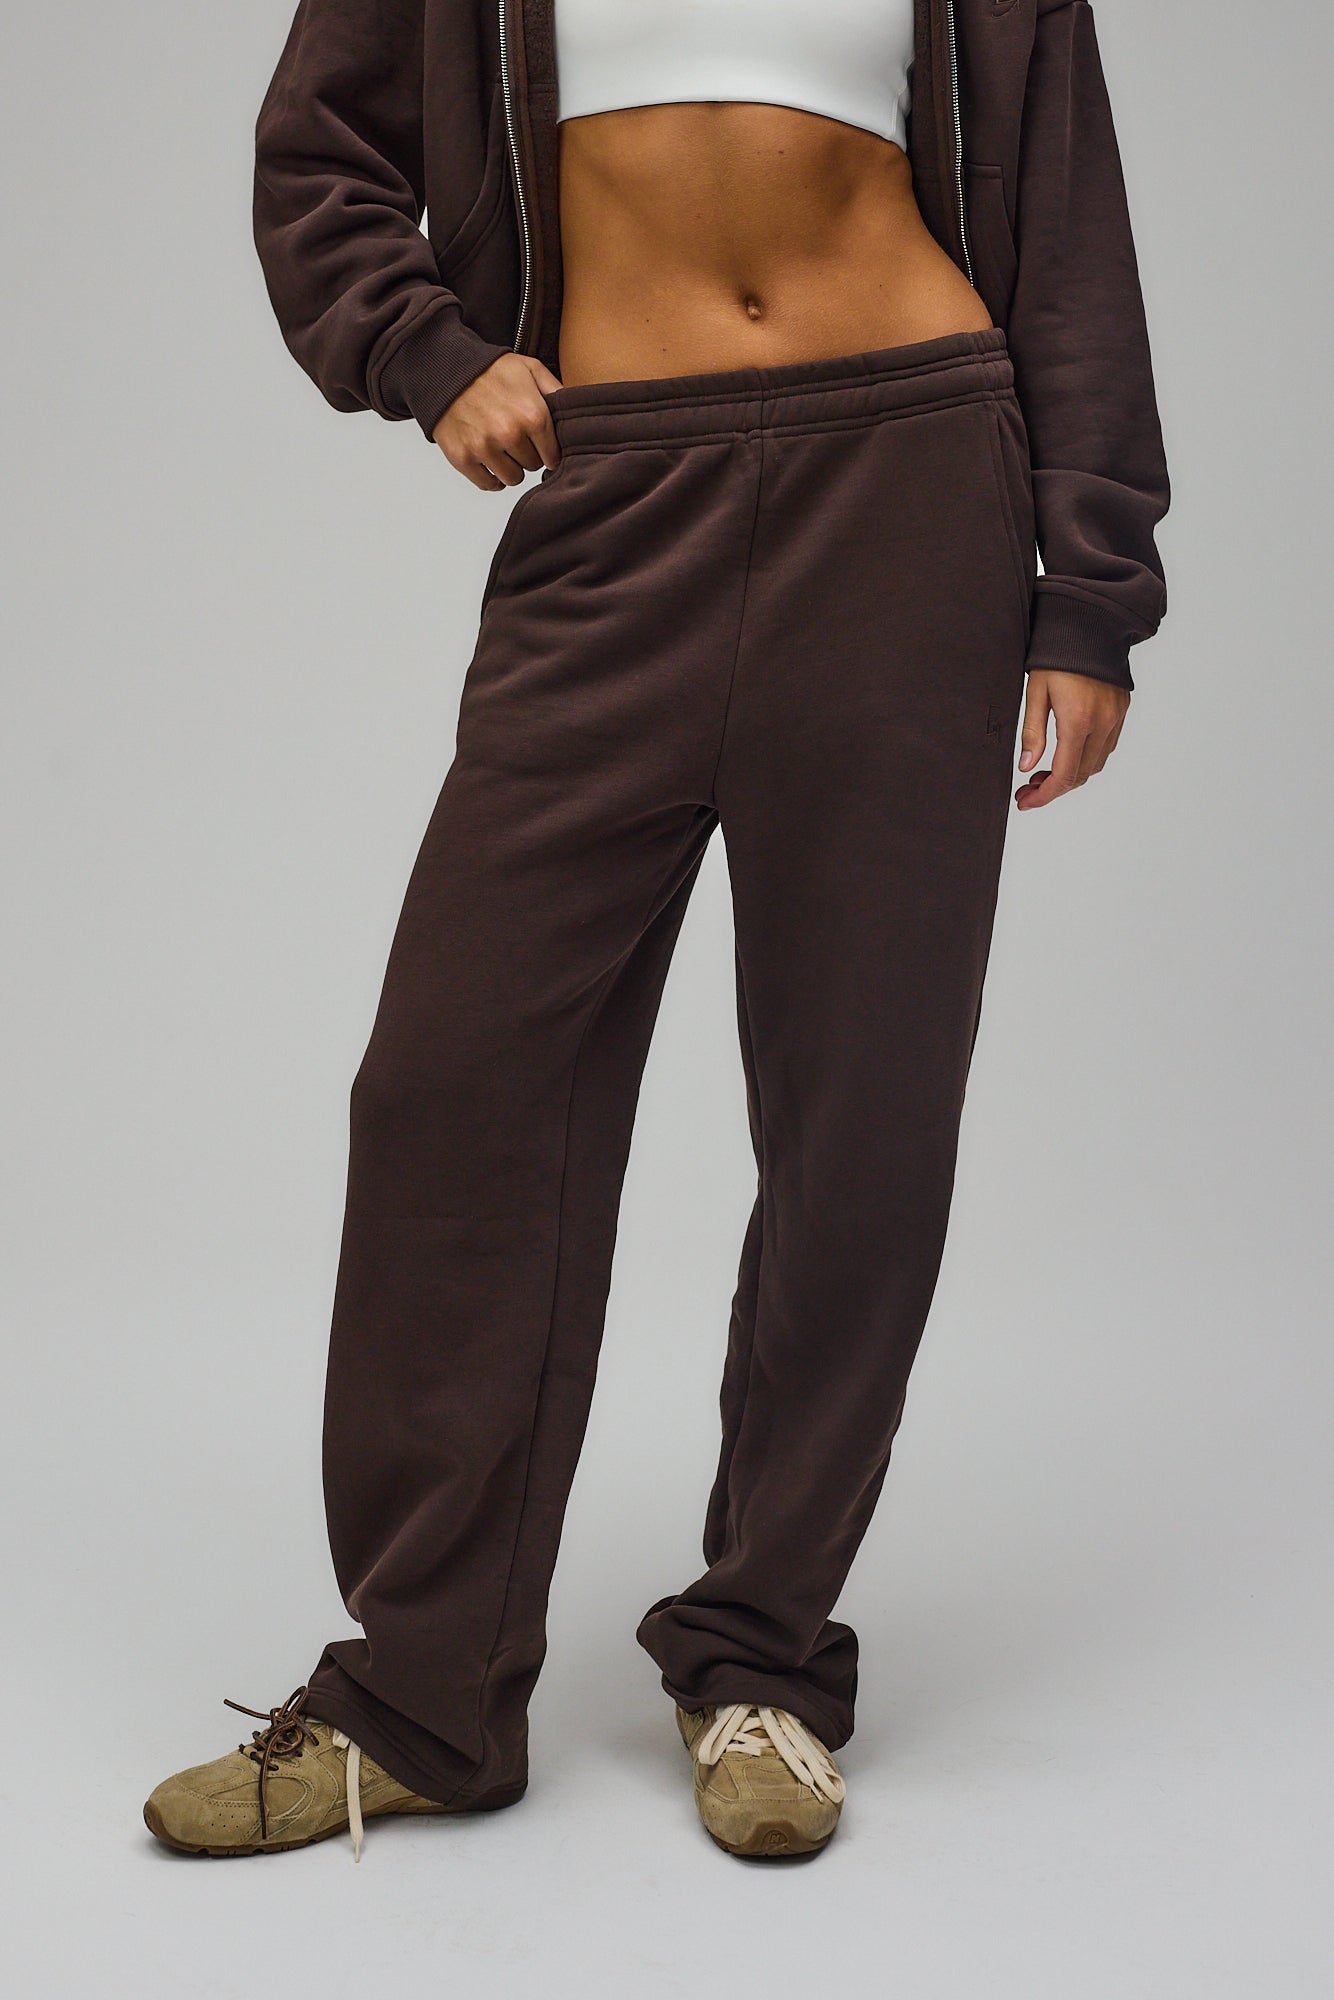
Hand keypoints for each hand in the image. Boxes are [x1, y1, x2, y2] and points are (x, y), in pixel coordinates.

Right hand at [432, 352, 563, 490]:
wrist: (446, 369)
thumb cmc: (489, 370)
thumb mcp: (530, 369)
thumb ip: (556, 392)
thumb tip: (577, 412)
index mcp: (532, 415)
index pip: (553, 456)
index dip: (548, 452)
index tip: (541, 445)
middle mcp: (509, 434)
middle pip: (532, 467)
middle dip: (528, 456)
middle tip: (517, 440)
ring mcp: (485, 448)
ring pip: (512, 479)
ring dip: (510, 468)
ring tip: (503, 449)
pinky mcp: (463, 458)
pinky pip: (488, 484)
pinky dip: (491, 477)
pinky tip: (490, 461)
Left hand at [1015, 669, 1129, 810]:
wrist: (1090, 626)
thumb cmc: (1057, 656)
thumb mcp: (1035, 693)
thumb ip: (1032, 733)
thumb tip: (1027, 767)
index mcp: (1078, 721)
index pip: (1063, 775)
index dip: (1043, 795)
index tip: (1025, 801)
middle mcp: (1102, 724)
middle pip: (1080, 776)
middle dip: (1053, 789)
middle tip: (1028, 790)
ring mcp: (1116, 719)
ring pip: (1094, 765)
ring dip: (1070, 776)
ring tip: (1043, 774)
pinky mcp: (1121, 712)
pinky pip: (1106, 748)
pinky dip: (1086, 759)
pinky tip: (1066, 754)